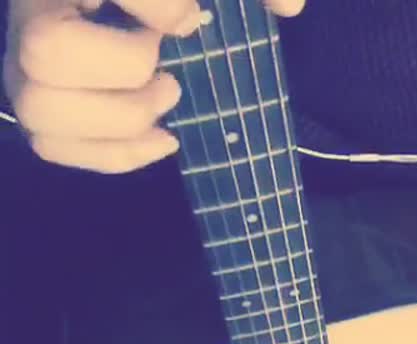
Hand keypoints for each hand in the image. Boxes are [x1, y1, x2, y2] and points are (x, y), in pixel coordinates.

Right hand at [3, 0, 304, 172]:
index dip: (150, 4)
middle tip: (172, 76)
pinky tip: (166, 141)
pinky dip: (117, 156)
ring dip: (120, 122)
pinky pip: (52, 147)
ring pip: (39, 111)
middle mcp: (33, 13)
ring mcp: (24, 67)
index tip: (190, 22)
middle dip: (126, 74)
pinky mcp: (41, 110)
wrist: (121, 11)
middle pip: (46, 55)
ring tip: (168, 104)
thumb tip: (290, 8)